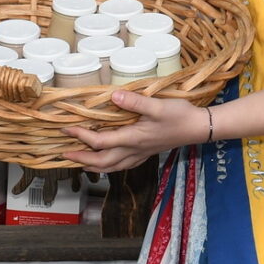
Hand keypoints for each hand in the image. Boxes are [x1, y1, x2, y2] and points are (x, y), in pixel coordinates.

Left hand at [65, 88, 205, 173]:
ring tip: (80, 161)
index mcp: (133, 138)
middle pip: (102, 161)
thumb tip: (113, 96)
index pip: (100, 141)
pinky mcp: (146, 153)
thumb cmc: (180, 116)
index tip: (66, 130)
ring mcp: (140, 154)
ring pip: (112, 167)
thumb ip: (135, 102)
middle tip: (64, 153)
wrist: (199, 128)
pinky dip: (110, 166)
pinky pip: (122, 165)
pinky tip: (108, 162)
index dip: (81, 137)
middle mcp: (134, 150)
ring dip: (93, 165)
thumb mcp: (158, 106)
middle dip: (81, 158)